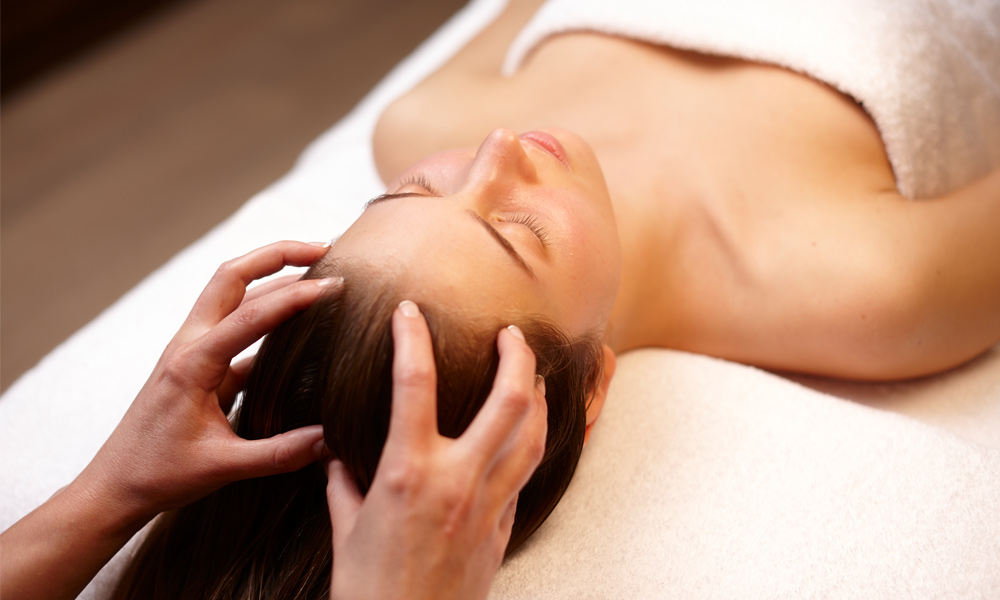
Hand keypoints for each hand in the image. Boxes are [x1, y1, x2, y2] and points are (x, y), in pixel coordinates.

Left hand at [73, 241, 339, 525]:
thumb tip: (332, 441)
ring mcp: (191, 349)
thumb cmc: (159, 476)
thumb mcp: (224, 468)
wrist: (114, 487)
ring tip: (317, 271)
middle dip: (277, 254)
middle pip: (232, 276)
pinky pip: (235, 324)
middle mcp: (189, 345)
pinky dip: (267, 311)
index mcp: (192, 364)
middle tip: (323, 248)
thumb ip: (281, 454)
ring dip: (271, 275)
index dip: (295, 297)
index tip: (334, 285)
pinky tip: (298, 322)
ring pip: (231, 293)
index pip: (250, 316)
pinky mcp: (197, 362)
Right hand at [326, 300, 547, 599]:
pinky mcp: (502, 529)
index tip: (409, 313)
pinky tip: (526, 436)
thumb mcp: (346, 529)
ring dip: (537, 397)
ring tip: (531, 376)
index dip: (411, 338)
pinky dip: (531, 446)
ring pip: (533, 435)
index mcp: (407, 471)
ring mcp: (487, 504)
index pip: (413, 383)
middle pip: (508, 400)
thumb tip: (337, 460)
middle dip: (517, 357)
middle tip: (512, 333)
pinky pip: (526, 476)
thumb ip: (344, 485)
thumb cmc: (367, 588)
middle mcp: (456, 480)